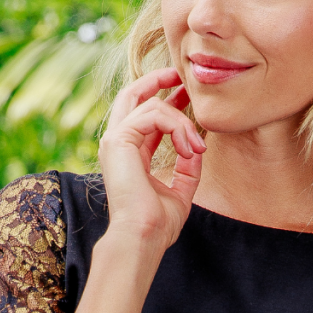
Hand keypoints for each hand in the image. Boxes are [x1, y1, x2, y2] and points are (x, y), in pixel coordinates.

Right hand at [97, 68, 204, 258]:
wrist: (142, 237)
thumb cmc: (157, 224)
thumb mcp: (180, 191)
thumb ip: (188, 169)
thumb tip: (197, 148)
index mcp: (128, 154)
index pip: (143, 115)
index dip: (165, 100)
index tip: (186, 93)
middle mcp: (117, 143)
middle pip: (132, 94)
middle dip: (158, 80)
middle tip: (181, 75)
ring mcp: (114, 140)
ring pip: (152, 105)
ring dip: (182, 122)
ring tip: (196, 147)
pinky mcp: (118, 140)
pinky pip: (153, 114)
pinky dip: (176, 127)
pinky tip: (188, 148)